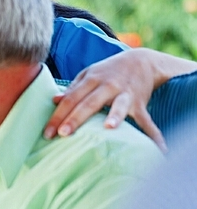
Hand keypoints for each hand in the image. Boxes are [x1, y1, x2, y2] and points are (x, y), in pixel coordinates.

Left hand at [44, 48, 167, 152]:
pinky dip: (153, 133)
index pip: (71, 98)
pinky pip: (146, 120)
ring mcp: (125, 94)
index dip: (58, 115)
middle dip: (75, 119)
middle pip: (89, 103)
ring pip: (118, 105)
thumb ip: (72, 88)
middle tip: (62, 134)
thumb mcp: (88, 75)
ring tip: (109, 128)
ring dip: (115, 116)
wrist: (142, 60)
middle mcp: (108, 86)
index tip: (48, 132)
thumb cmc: (108, 71)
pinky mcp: (140, 102)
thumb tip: (54, 100)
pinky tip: (159, 148)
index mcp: (91, 80)